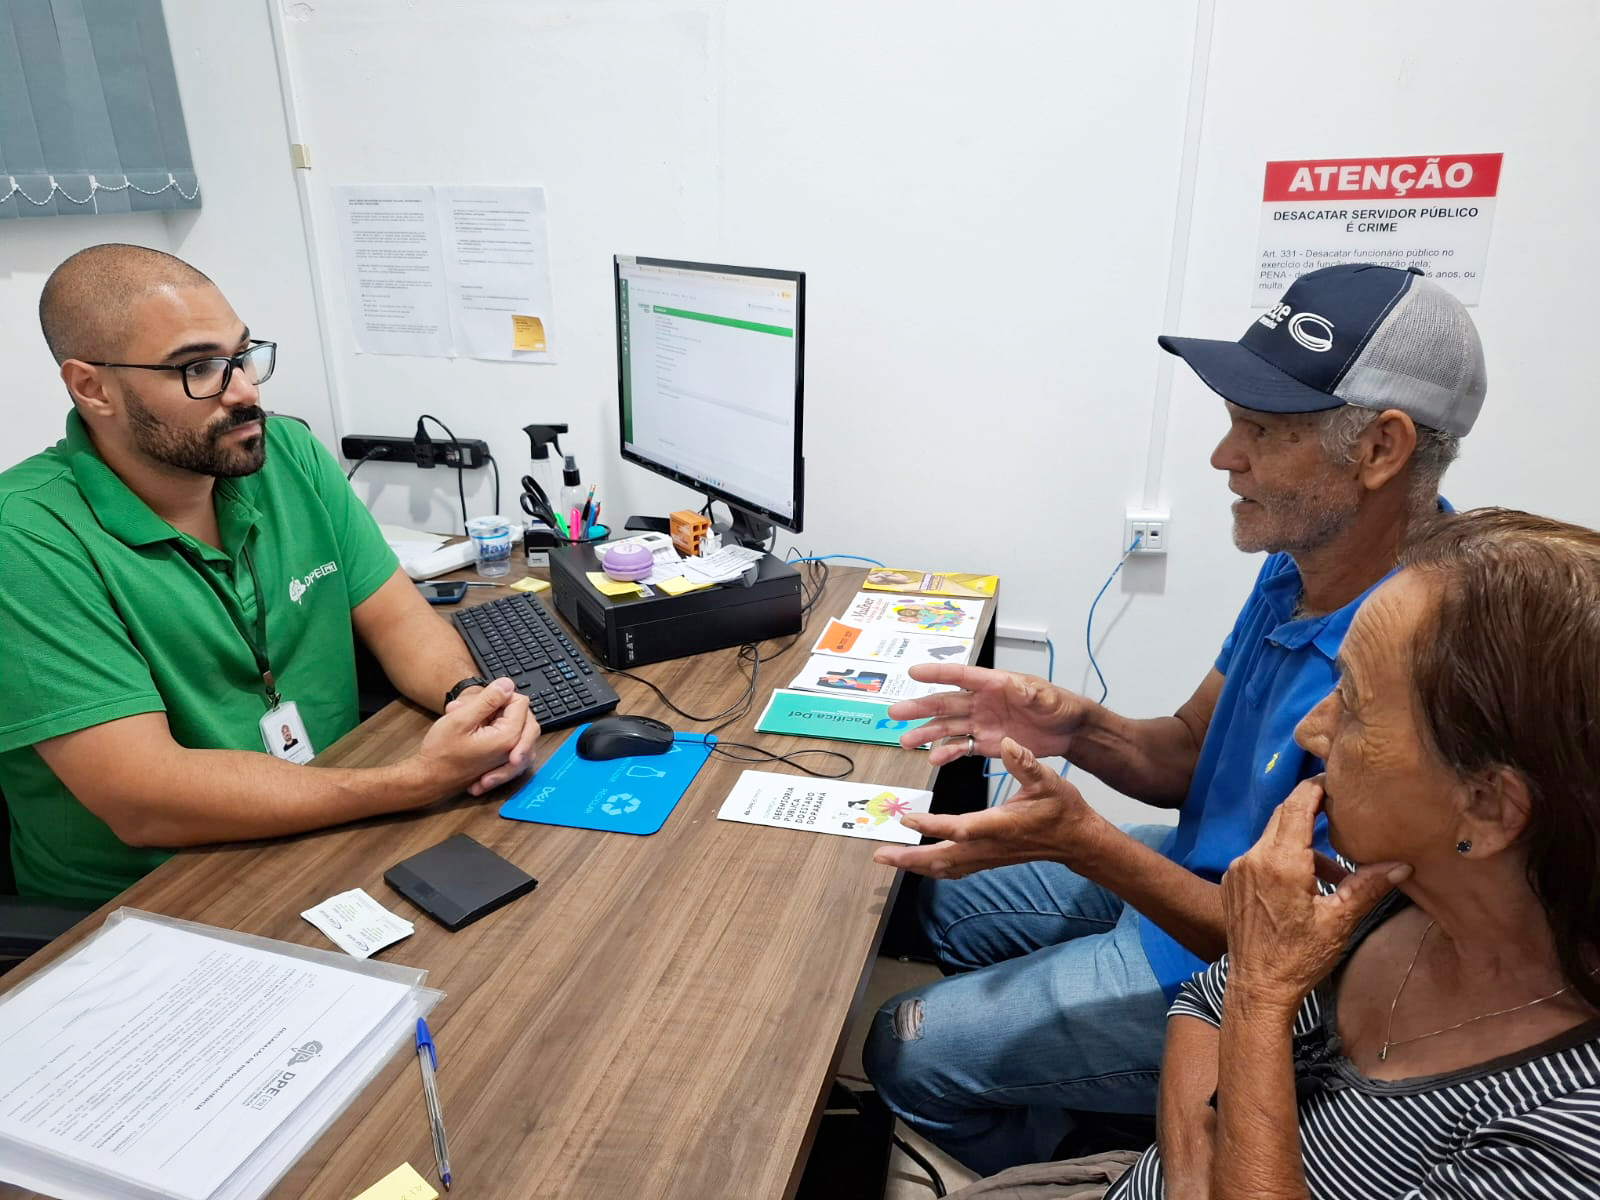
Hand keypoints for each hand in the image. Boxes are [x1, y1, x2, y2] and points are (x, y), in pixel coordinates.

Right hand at [419, 678, 538, 797]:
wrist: (431, 780)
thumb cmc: (442, 753)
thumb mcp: (461, 719)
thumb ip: (488, 700)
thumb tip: (507, 684)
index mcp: (508, 737)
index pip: (521, 703)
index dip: (501, 695)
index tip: (481, 701)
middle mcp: (515, 750)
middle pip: (525, 716)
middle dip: (503, 708)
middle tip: (478, 711)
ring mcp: (510, 759)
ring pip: (520, 729)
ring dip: (500, 721)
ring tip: (477, 722)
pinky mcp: (504, 764)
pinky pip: (515, 743)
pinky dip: (500, 734)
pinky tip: (484, 732)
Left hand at [872, 737, 1105, 876]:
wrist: (1076, 840)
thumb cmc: (1062, 809)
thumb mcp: (1048, 780)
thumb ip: (1026, 763)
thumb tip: (1008, 744)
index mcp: (1000, 824)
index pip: (960, 828)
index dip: (932, 825)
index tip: (908, 818)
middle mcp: (989, 845)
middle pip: (943, 858)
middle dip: (910, 857)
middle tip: (881, 854)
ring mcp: (988, 857)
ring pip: (946, 868)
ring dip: (915, 865)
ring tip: (889, 858)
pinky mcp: (988, 860)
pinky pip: (955, 869)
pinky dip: (932, 868)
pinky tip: (917, 865)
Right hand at [887, 664, 1090, 765]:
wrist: (1068, 730)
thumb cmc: (1058, 704)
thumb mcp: (1046, 696)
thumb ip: (1029, 692)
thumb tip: (1016, 685)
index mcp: (994, 684)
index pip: (961, 676)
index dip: (937, 673)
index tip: (914, 672)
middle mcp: (982, 702)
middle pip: (945, 703)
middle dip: (920, 708)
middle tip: (896, 712)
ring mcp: (982, 723)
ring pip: (947, 727)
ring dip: (926, 734)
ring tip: (906, 742)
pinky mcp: (986, 743)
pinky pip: (962, 747)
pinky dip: (947, 753)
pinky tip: (933, 760)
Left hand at [1220, 778, 1410, 1012]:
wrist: (1257, 987)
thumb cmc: (1300, 957)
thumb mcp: (1339, 921)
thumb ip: (1367, 887)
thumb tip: (1401, 865)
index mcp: (1281, 862)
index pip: (1297, 806)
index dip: (1315, 788)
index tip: (1334, 780)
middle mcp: (1254, 858)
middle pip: (1282, 817)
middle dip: (1310, 811)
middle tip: (1339, 811)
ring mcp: (1238, 870)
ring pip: (1272, 838)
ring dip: (1300, 843)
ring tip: (1332, 873)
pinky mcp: (1231, 883)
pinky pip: (1259, 857)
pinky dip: (1282, 859)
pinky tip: (1304, 884)